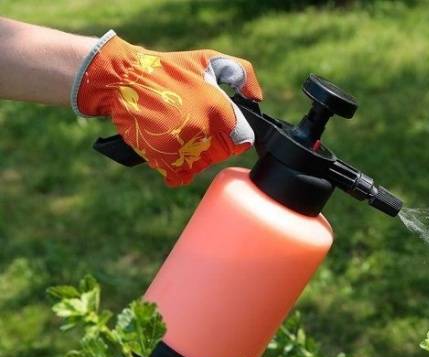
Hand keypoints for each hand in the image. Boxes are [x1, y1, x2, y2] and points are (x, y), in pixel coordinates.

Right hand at [72, 31, 262, 185]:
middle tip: (197, 128)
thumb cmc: (168, 68)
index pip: (243, 139)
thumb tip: (256, 98)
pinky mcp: (162, 158)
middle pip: (221, 153)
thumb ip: (242, 74)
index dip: (235, 134)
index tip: (223, 128)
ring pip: (201, 165)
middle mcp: (203, 130)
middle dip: (214, 144)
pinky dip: (176, 170)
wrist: (122, 78)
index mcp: (218, 108)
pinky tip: (171, 154)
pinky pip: (179, 176)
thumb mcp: (209, 60)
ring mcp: (182, 146)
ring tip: (181, 136)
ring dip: (194, 157)